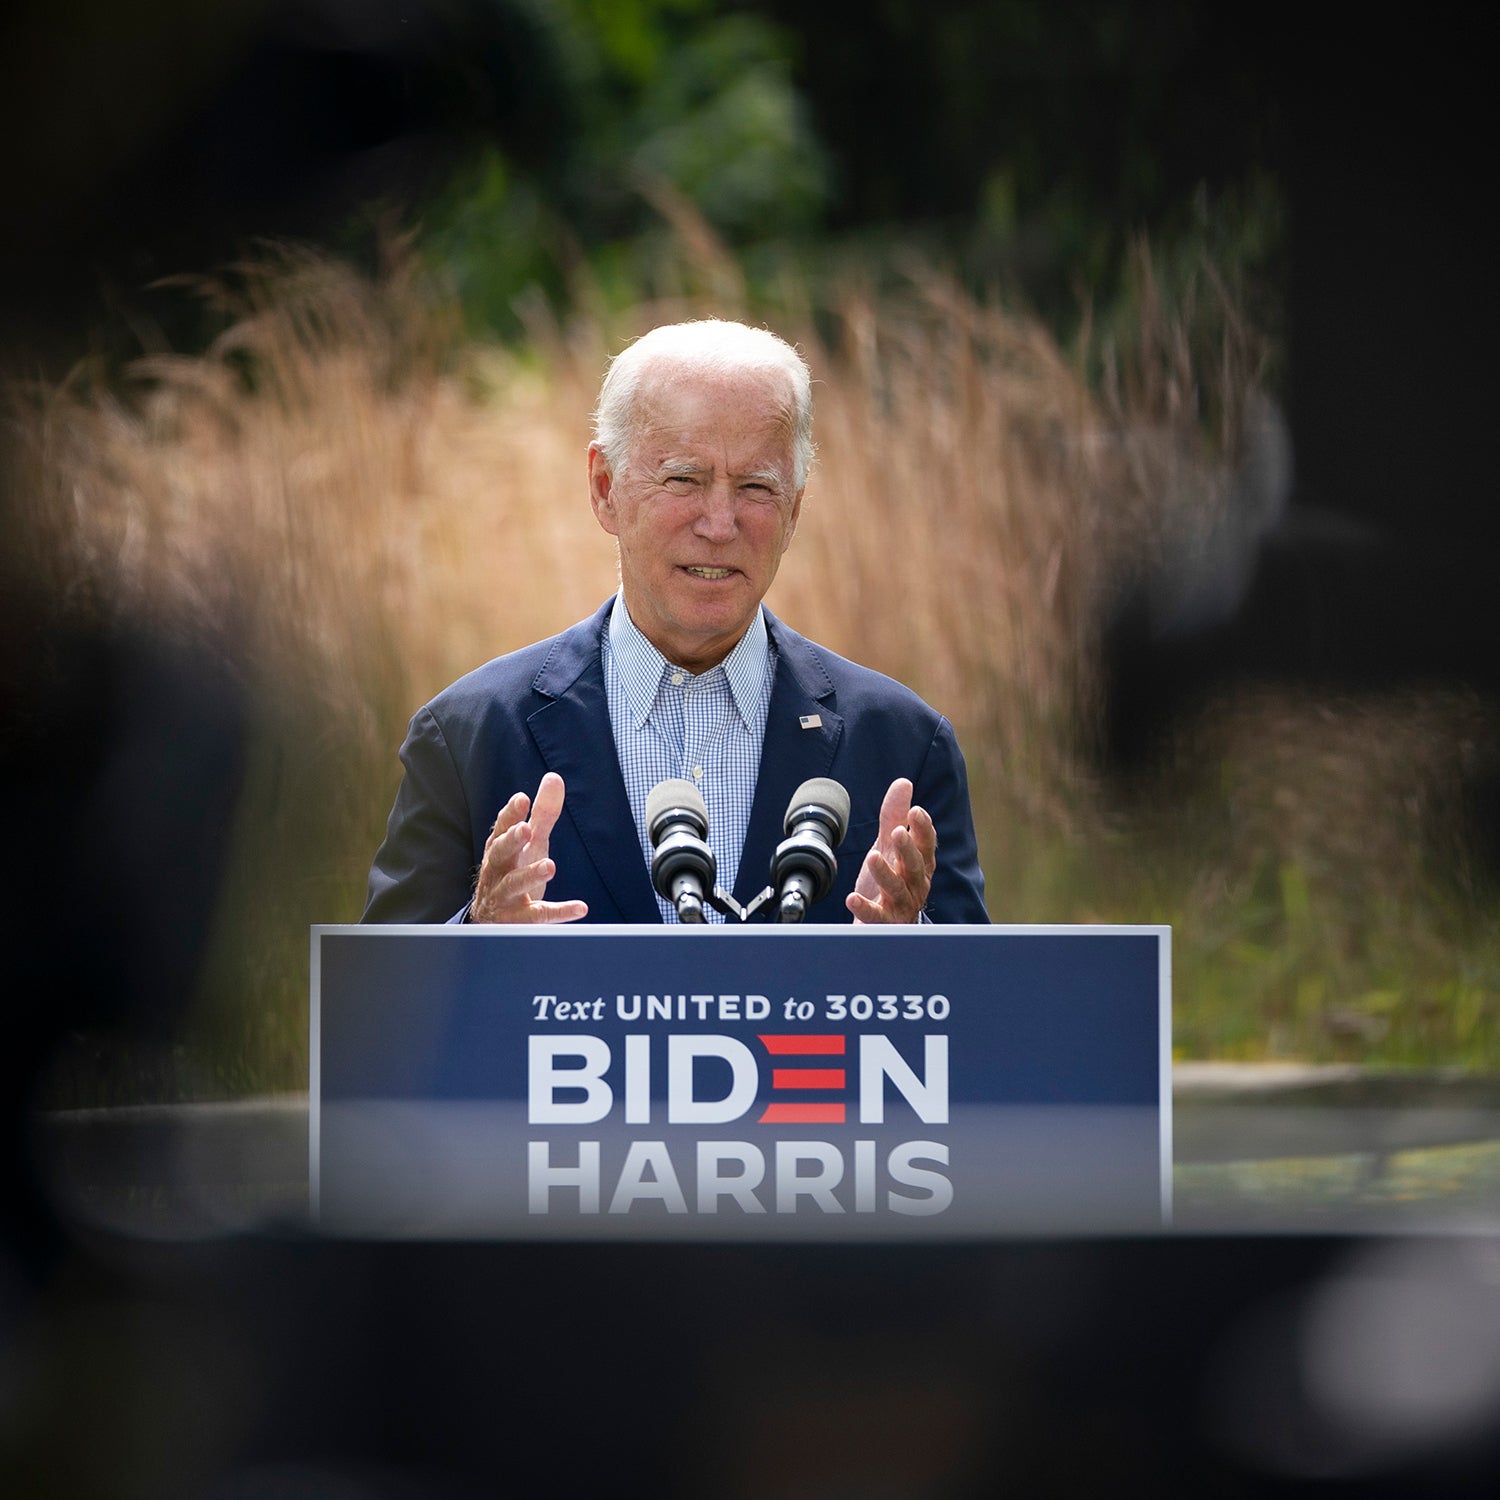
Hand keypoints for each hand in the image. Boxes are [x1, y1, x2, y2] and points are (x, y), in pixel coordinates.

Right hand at [469, 772, 588, 923]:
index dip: (510, 815)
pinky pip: (538, 916)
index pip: (501, 829)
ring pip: (514, 885)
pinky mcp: (518, 920)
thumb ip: (542, 814)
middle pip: (500, 854)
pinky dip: (559, 912)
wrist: (492, 919)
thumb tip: (554, 778)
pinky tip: (580, 907)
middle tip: (525, 830)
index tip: (521, 799)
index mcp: (500, 849)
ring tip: (550, 866)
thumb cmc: (513, 870)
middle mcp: (497, 871)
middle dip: (511, 841)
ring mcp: (504, 897)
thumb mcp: (529, 843)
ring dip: (530, 875)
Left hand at [846, 778, 935, 923]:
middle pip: (915, 866)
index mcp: (920, 864)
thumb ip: (895, 816)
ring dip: (886, 872)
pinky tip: (852, 898)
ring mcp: (901, 905)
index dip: (923, 829)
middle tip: (898, 832)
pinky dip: (865, 907)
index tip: (916, 811)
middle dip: (908, 848)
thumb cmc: (891, 880)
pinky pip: (876, 916)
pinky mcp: (884, 922)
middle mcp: (915, 885)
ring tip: (873, 856)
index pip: (927, 844)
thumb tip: (904, 782)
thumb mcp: (890, 846)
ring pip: (897, 889)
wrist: (883, 923)